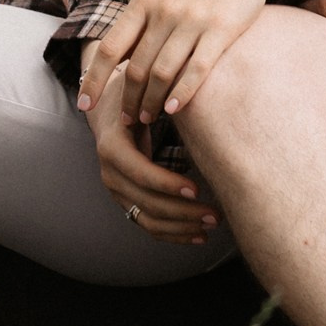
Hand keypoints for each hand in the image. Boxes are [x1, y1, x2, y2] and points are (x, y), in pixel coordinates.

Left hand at [75, 0, 280, 128]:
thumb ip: (141, 24)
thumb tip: (117, 61)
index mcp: (143, 1)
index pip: (110, 47)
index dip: (94, 79)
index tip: (84, 104)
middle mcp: (163, 10)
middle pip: (136, 67)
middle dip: (128, 99)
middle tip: (128, 121)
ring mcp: (192, 20)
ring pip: (162, 72)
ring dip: (151, 102)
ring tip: (148, 119)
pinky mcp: (221, 29)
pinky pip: (196, 69)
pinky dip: (182, 93)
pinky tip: (173, 109)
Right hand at [85, 73, 220, 244]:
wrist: (110, 109)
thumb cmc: (133, 95)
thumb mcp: (142, 90)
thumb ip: (161, 95)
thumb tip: (190, 97)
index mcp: (112, 146)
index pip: (140, 173)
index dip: (168, 184)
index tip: (197, 189)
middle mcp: (110, 173)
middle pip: (148, 202)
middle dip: (183, 212)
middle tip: (216, 213)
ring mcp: (117, 190)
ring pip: (149, 219)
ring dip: (182, 227)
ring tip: (212, 224)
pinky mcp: (126, 200)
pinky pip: (148, 224)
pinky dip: (173, 234)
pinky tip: (198, 235)